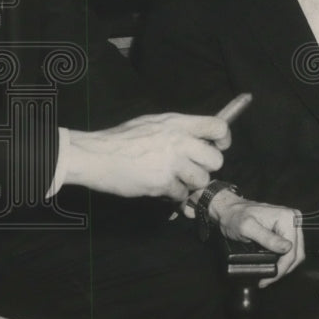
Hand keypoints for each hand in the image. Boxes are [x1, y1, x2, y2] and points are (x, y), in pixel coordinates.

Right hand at [66, 113, 229, 201]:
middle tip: (192, 168)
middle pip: (216, 160)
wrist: (95, 155)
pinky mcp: (162, 183)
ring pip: (201, 180)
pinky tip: (160, 187)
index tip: (219, 146)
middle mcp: (179, 141)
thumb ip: (178, 130)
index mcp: (178, 123)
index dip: (223, 139)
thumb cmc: (122, 139)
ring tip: (174, 179)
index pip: (218, 126)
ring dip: (190, 184)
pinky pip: (181, 194)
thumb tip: (199, 138)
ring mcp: (172, 163)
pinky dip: (173, 195)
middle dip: (206, 168)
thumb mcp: (154, 123)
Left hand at [209, 192, 304, 286]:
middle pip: (297, 253)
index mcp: (287, 217)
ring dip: (284, 266)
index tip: (268, 278)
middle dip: (283, 269)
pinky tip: (273, 266)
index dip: (281, 268)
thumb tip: (286, 248)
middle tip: (267, 280)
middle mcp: (293, 219)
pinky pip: (290, 248)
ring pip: (295, 252)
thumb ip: (267, 238)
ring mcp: (291, 224)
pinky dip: (283, 259)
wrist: (230, 210)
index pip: (292, 250)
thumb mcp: (247, 228)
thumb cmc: (235, 216)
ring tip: (269, 276)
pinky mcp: (287, 229)